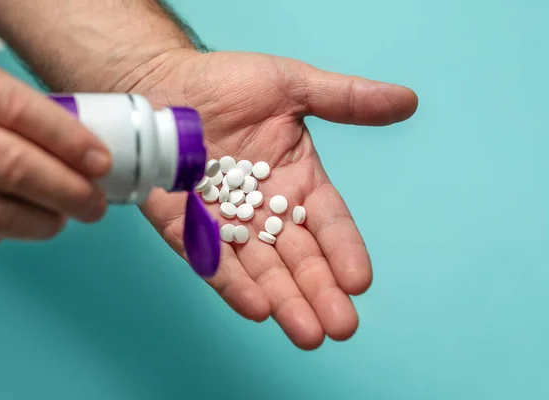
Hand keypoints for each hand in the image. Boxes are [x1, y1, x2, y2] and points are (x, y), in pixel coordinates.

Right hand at [0, 50, 110, 252]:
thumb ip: (12, 110)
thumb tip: (81, 150)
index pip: (13, 107)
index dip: (66, 138)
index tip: (101, 162)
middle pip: (6, 163)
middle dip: (64, 190)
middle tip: (94, 204)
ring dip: (36, 221)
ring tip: (61, 218)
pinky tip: (14, 223)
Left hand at [137, 50, 417, 348]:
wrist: (163, 82)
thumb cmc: (227, 82)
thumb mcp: (291, 86)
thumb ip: (345, 100)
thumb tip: (408, 101)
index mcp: (297, 181)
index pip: (329, 223)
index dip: (345, 251)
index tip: (360, 281)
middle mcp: (266, 210)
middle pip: (299, 257)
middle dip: (320, 291)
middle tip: (341, 327)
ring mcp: (226, 222)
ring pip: (261, 269)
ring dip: (284, 301)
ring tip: (307, 333)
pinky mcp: (186, 227)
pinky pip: (211, 260)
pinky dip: (231, 283)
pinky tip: (256, 308)